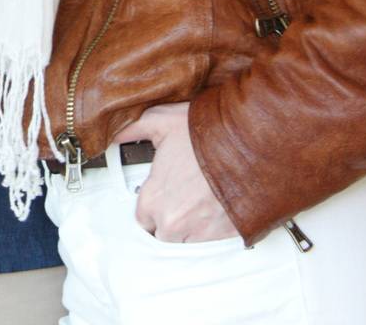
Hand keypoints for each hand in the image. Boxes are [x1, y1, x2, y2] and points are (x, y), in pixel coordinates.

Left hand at [115, 102, 237, 242]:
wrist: (251, 147)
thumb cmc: (207, 135)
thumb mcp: (160, 121)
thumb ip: (132, 130)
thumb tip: (114, 135)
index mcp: (153, 199)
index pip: (141, 217)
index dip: (150, 204)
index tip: (159, 194)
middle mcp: (173, 222)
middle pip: (161, 234)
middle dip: (168, 218)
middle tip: (180, 197)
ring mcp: (199, 234)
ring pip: (185, 242)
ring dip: (188, 228)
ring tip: (197, 203)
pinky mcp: (224, 239)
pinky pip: (209, 245)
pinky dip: (210, 232)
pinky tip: (213, 209)